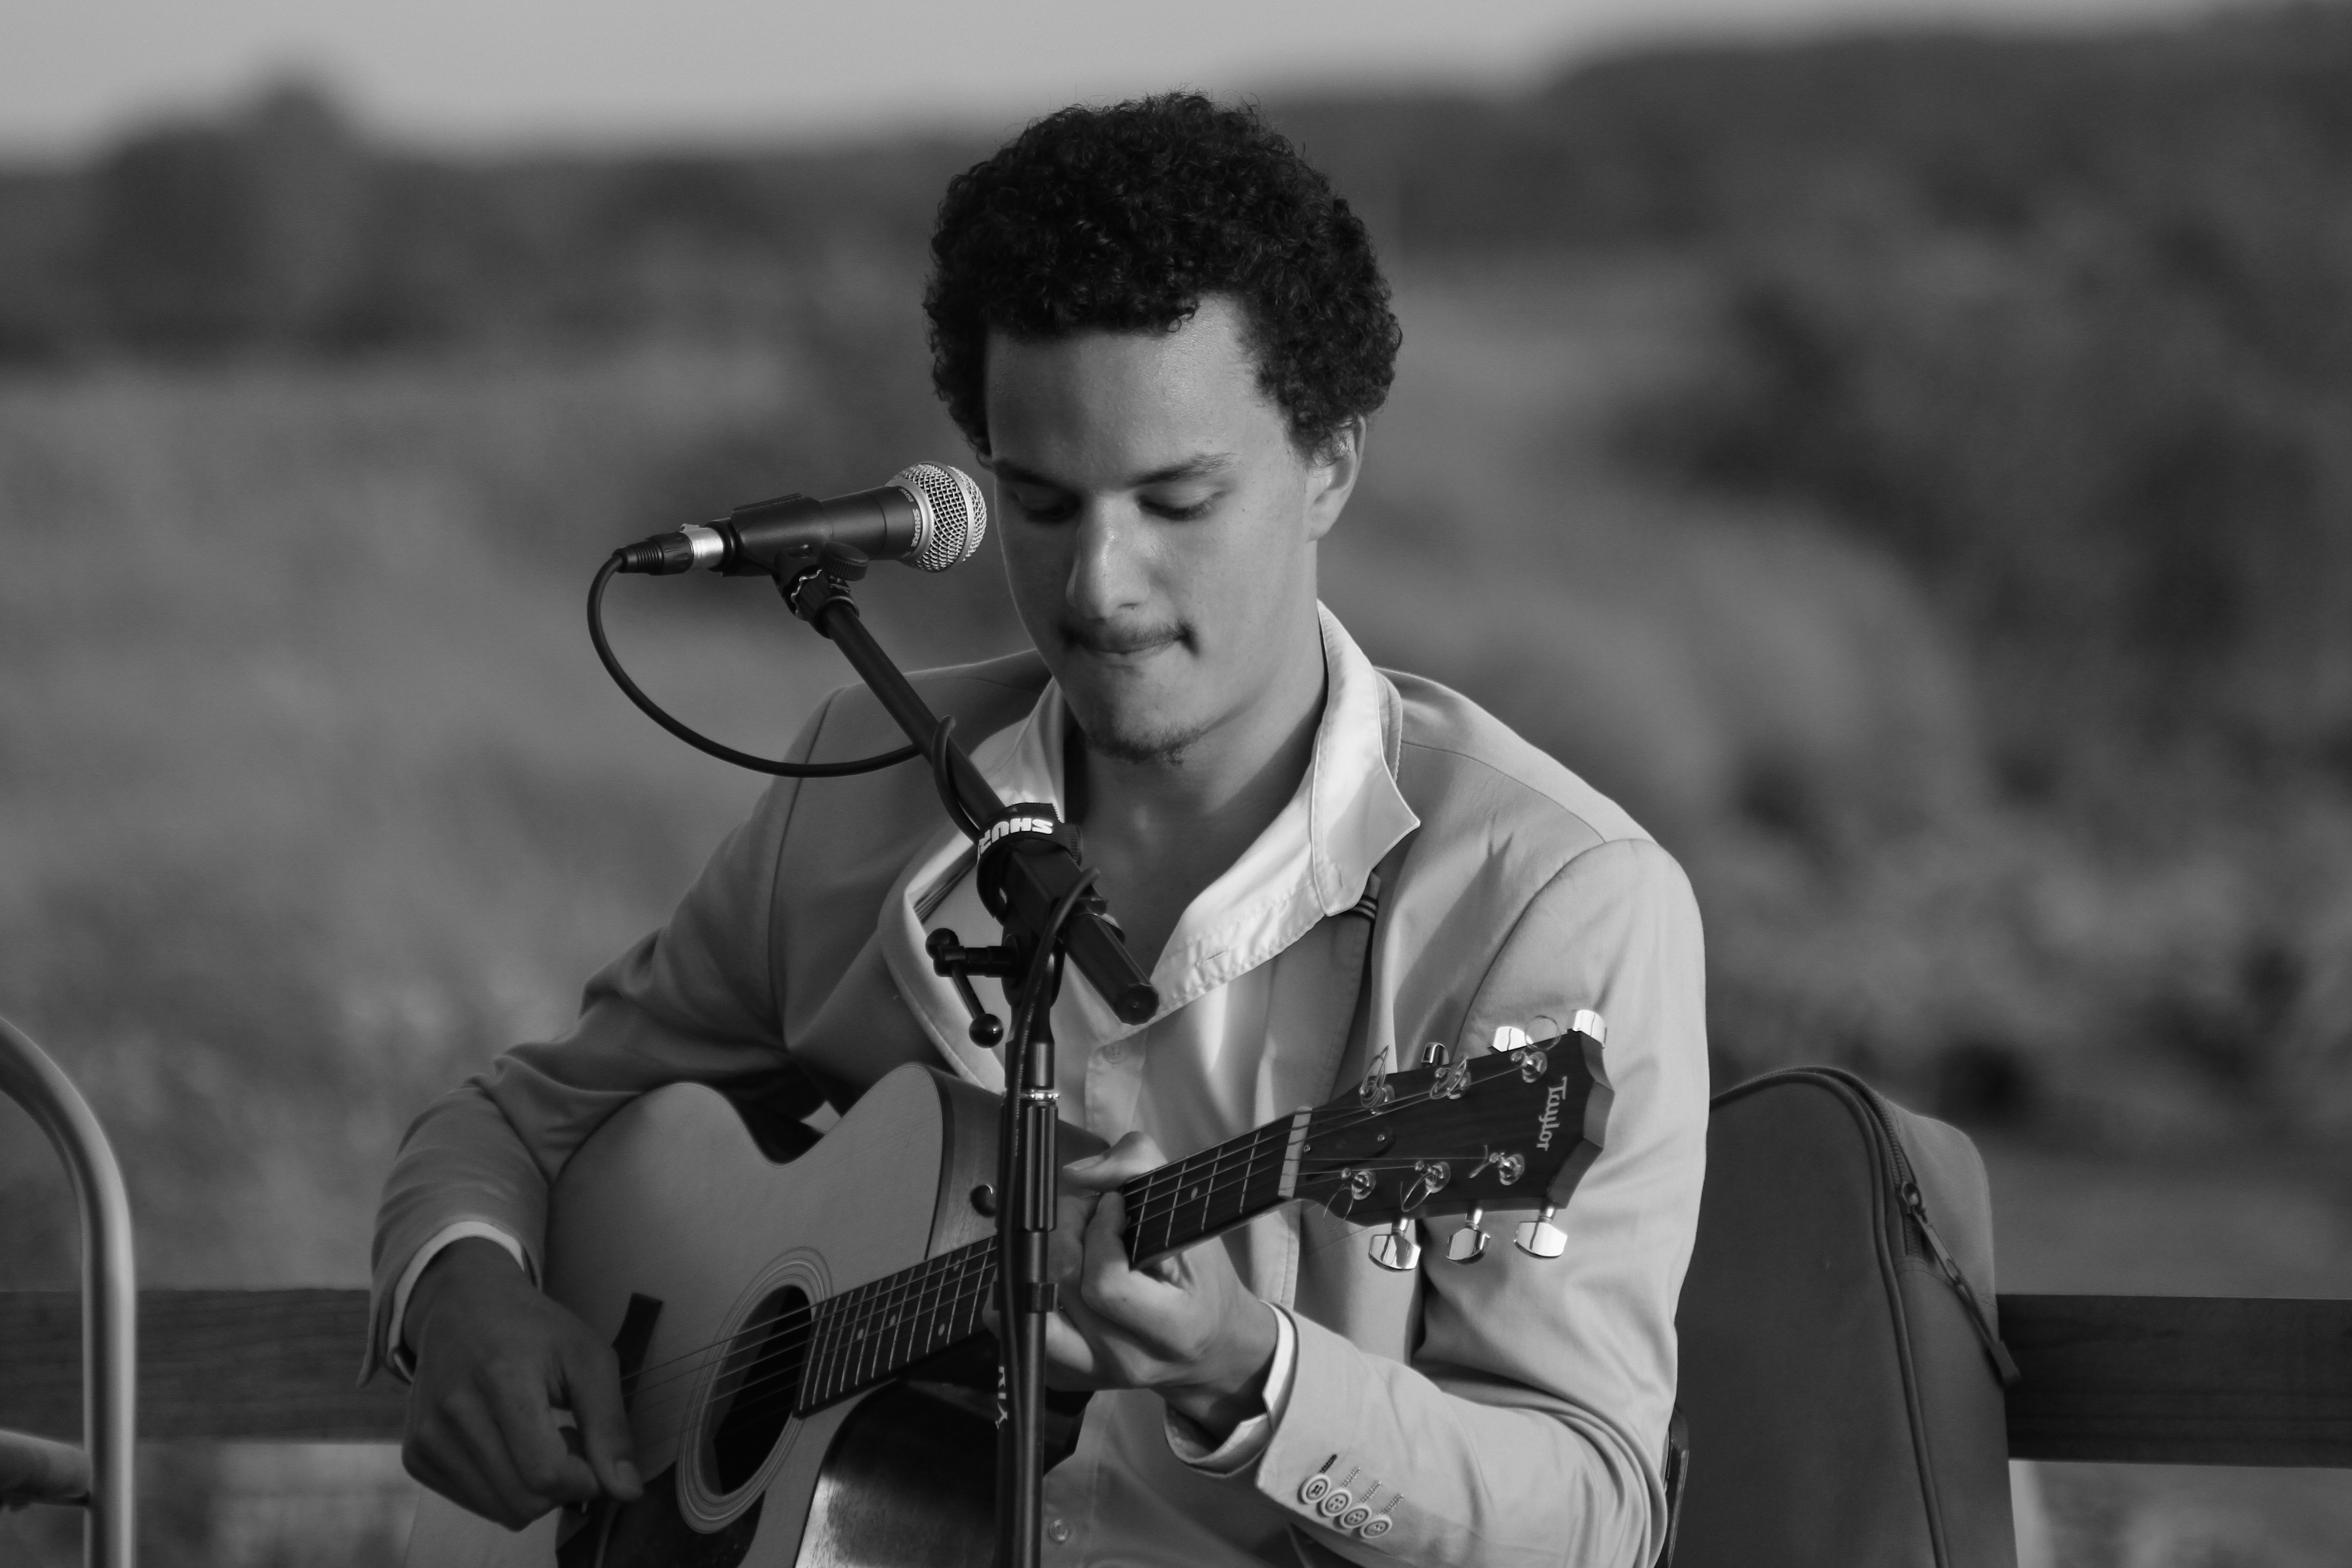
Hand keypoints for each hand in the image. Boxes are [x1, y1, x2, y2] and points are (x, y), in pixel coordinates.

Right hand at [401, 1238, 643, 1529]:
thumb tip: (628, 1492)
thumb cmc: (535, 1330)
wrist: (463, 1306)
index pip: (547, 1473)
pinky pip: (476, 1503)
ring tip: (538, 1439)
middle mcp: (453, 1413)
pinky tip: (508, 1445)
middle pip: (525, 1501)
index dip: (585, 1479)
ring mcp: (427, 1438)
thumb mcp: (588, 1358)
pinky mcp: (415, 1456)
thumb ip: (610, 1426)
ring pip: (501, 1511)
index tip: (594, 1451)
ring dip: (534, 1489)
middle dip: (562, 1485)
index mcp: (502, 1379)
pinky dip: (504, 1487)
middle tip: (567, 1439)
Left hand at [1036, 1132, 1278, 1442]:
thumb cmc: (1203, 1279)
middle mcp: (1126, 1361)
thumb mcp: (1192, 1216)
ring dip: (1040, 1260)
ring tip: (1070, 1241)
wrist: (1211, 1346)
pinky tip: (1053, 1272)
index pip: (1105, 1284)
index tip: (1116, 1207)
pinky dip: (1026, 1292)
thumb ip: (1138, 1168)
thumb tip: (1074, 1173)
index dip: (1101, 1232)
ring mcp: (1092, 1375)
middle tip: (1088, 1212)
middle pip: (1062, 1288)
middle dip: (1066, 1232)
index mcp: (1171, 1330)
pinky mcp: (1066, 1378)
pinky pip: (1022, 1330)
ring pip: (1031, 1310)